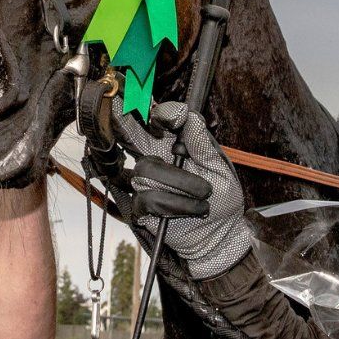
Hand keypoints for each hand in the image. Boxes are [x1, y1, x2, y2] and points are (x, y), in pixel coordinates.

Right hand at [110, 97, 251, 279]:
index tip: (176, 115)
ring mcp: (146, 182)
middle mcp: (156, 157)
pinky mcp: (141, 207)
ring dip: (180, 183)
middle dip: (122, 118)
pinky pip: (147, 197)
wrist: (220, 234)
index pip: (158, 119)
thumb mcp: (219, 168)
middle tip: (117, 104)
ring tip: (203, 196)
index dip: (161, 112)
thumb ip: (202, 144)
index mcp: (174, 143)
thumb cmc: (222, 198)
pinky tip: (190, 210)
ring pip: (147, 168)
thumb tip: (190, 116)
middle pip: (130, 132)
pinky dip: (175, 204)